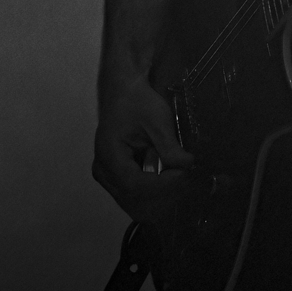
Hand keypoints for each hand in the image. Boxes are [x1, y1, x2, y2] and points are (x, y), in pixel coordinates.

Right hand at [93, 74, 191, 216]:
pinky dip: (151, 187)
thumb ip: (170, 147)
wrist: (125, 92)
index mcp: (109, 156)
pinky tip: (166, 175)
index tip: (183, 174)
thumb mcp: (158, 121)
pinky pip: (132, 191)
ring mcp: (106, 175)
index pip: (135, 184)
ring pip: (133, 199)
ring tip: (175, 174)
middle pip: (133, 197)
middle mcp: (103, 171)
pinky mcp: (114, 175)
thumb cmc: (138, 102)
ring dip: (157, 192)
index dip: (161, 185)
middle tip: (182, 176)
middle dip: (161, 191)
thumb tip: (188, 166)